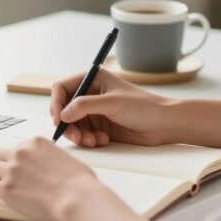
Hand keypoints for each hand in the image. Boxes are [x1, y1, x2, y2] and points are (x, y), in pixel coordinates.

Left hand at [0, 137, 101, 220]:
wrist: (78, 198)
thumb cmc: (80, 183)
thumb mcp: (67, 158)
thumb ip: (51, 158)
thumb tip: (50, 166)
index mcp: (35, 143)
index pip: (16, 148)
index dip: (16, 160)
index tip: (19, 169)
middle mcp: (21, 153)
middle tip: (3, 177)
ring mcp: (11, 170)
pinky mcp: (6, 189)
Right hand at [49, 69, 171, 147]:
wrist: (164, 125)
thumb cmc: (143, 107)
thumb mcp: (112, 103)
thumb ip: (84, 106)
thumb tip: (62, 114)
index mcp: (93, 79)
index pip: (62, 88)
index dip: (56, 103)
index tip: (58, 120)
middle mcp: (91, 94)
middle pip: (64, 109)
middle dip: (68, 124)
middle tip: (76, 137)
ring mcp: (95, 111)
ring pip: (73, 124)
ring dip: (79, 135)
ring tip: (93, 141)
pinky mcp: (100, 126)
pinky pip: (84, 134)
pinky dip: (89, 140)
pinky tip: (104, 140)